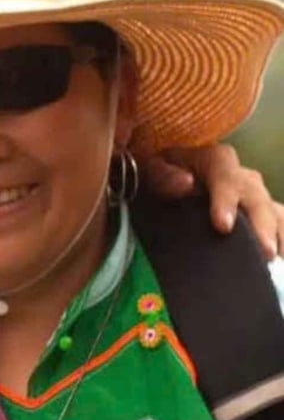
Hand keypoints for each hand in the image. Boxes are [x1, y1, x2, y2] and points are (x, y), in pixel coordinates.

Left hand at [140, 144, 283, 258]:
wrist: (165, 176)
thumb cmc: (155, 174)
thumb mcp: (148, 169)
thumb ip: (162, 175)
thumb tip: (187, 183)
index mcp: (211, 160)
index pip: (224, 173)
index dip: (226, 199)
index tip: (223, 226)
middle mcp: (239, 175)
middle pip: (255, 195)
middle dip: (261, 225)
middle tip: (264, 253)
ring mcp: (253, 194)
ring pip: (273, 210)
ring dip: (277, 233)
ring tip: (275, 259)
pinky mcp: (259, 212)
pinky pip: (279, 222)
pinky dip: (282, 238)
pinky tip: (281, 259)